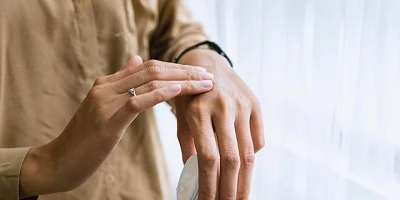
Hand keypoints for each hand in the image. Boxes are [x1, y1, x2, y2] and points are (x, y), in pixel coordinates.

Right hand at [19, 56, 214, 197]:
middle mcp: (106, 86)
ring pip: (149, 81)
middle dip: (184, 72)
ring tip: (204, 84)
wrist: (58, 162)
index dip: (175, 68)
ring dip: (181, 81)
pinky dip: (161, 94)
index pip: (148, 67)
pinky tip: (179, 91)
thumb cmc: (85, 139)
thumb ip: (120, 83)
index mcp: (107, 83)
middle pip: (153, 70)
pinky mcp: (108, 119)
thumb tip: (137, 60)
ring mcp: (105, 101)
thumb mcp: (103, 107)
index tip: (198, 74)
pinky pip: (138, 101)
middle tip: (208, 77)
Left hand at [176, 49, 264, 199]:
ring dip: (245, 181)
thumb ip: (188, 144)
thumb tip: (193, 175)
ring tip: (240, 197)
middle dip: (230, 189)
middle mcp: (223, 107)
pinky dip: (251, 157)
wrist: (208, 64)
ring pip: (248, 153)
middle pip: (231, 159)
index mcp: (198, 111)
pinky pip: (258, 140)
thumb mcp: (181, 116)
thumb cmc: (190, 95)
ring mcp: (242, 105)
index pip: (207, 157)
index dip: (208, 185)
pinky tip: (243, 167)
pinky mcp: (256, 105)